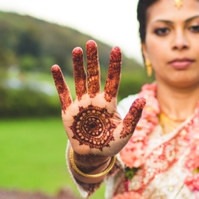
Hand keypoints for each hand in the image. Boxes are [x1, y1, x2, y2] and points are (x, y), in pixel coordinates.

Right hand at [51, 41, 145, 169]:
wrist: (94, 156)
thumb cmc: (112, 144)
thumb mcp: (125, 132)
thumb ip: (133, 116)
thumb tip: (142, 100)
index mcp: (109, 102)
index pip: (113, 79)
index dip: (114, 64)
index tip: (116, 48)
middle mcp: (94, 99)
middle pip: (94, 75)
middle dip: (93, 59)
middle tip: (91, 42)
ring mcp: (81, 104)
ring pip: (79, 80)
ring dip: (77, 65)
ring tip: (77, 49)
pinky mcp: (68, 112)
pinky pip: (63, 94)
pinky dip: (59, 81)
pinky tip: (55, 68)